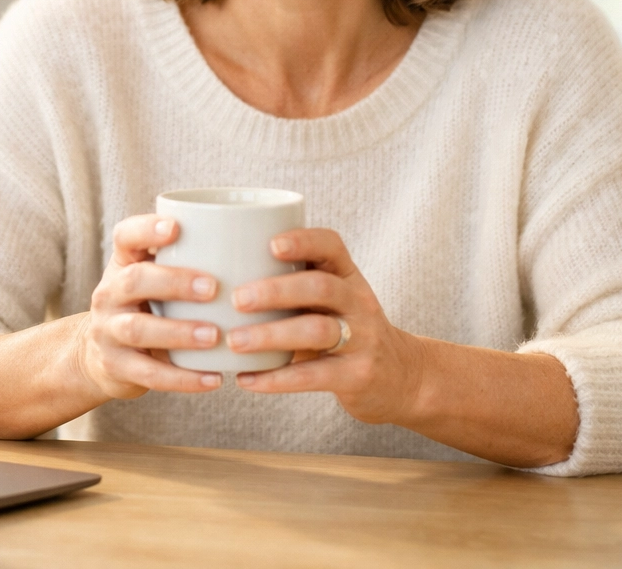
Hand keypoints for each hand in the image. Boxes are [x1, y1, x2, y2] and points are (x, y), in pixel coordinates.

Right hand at [78, 215, 223, 399]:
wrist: (102, 357)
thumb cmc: (147, 306)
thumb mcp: (154, 278)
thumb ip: (187, 262)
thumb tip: (256, 246)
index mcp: (123, 263)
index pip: (125, 236)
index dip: (146, 229)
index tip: (176, 227)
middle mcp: (109, 293)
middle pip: (133, 280)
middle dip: (174, 282)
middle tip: (213, 288)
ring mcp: (107, 331)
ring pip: (138, 329)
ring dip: (179, 331)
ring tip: (215, 336)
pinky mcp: (116, 367)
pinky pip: (149, 373)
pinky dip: (183, 379)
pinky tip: (213, 379)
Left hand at [228, 228, 424, 423]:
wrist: (401, 377)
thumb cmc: (345, 329)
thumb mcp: (332, 300)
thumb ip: (293, 284)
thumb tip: (219, 274)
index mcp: (347, 275)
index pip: (331, 245)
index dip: (303, 241)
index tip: (270, 244)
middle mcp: (358, 302)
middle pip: (319, 287)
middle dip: (276, 290)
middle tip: (237, 299)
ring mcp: (362, 339)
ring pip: (317, 330)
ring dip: (271, 335)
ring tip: (235, 341)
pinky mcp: (358, 375)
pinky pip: (315, 375)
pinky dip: (277, 378)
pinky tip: (247, 380)